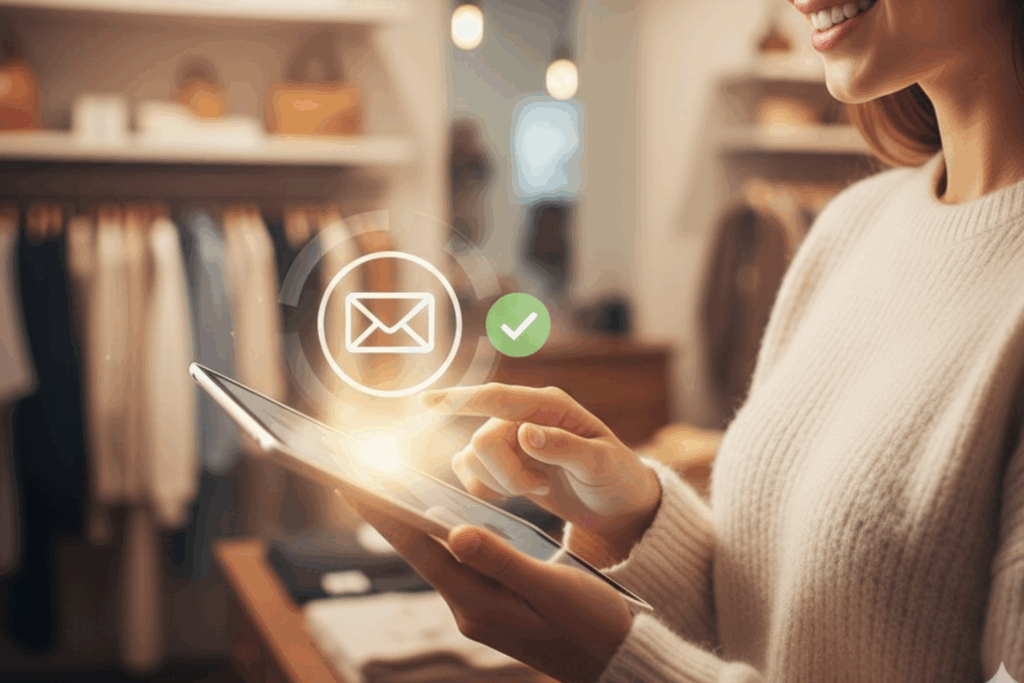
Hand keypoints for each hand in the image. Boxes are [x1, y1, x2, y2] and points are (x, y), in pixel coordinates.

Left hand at [357, 504, 632, 682]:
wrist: (615, 661)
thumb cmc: (591, 623)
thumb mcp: (551, 588)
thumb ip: (502, 560)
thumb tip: (455, 531)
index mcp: (478, 603)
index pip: (418, 549)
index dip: (382, 515)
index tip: (350, 484)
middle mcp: (469, 608)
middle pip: (419, 552)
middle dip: (386, 514)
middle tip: (354, 477)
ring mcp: (480, 610)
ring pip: (438, 557)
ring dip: (412, 524)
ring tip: (386, 488)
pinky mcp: (493, 607)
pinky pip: (459, 565)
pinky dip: (443, 537)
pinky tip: (439, 518)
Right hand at [422, 383, 660, 562]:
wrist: (618, 504)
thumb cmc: (617, 478)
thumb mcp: (602, 464)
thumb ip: (565, 447)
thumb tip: (525, 433)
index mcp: (549, 406)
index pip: (497, 398)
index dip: (460, 399)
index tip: (426, 402)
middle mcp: (523, 417)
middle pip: (482, 440)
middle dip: (505, 474)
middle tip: (540, 488)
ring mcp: (509, 440)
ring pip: (471, 459)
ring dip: (499, 483)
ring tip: (538, 489)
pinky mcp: (501, 464)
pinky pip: (470, 473)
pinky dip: (488, 489)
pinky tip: (519, 493)